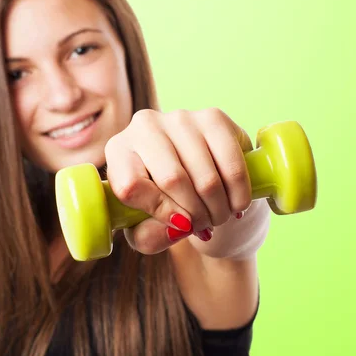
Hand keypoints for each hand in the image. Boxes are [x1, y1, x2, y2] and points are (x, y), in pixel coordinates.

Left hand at [104, 108, 253, 254]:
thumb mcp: (147, 231)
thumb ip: (150, 237)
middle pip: (171, 179)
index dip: (159, 212)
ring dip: (217, 208)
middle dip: (194, 214)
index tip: (178, 225)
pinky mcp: (213, 117)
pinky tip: (236, 204)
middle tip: (204, 226)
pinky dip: (237, 193)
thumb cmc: (166, 206)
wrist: (200, 179)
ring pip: (204, 176)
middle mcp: (144, 125)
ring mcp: (180, 118)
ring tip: (218, 217)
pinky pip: (231, 164)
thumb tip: (179, 225)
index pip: (131, 185)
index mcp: (118, 150)